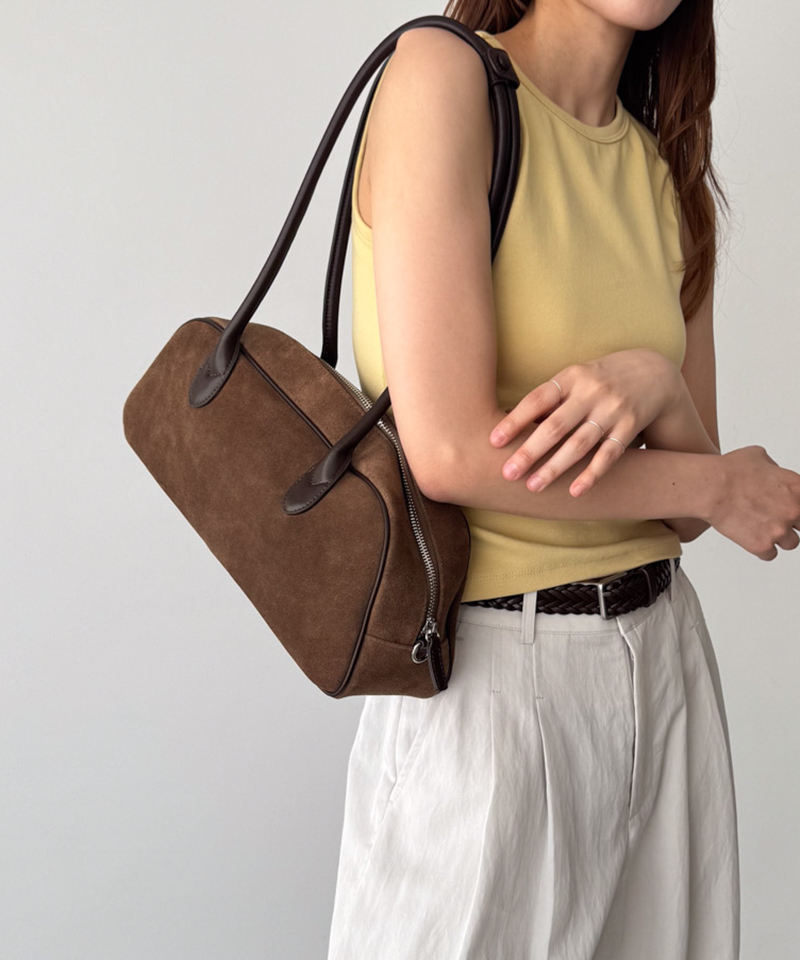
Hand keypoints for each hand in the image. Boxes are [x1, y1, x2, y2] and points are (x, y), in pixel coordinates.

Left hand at [490, 349, 681, 495]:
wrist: (654, 373)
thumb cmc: (599, 380)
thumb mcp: (575, 378)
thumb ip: (550, 400)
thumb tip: (510, 426)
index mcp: (571, 377)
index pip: (537, 400)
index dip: (515, 421)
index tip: (493, 442)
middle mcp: (591, 392)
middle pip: (555, 426)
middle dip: (529, 451)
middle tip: (507, 474)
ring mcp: (612, 410)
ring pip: (579, 444)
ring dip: (555, 468)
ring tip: (533, 487)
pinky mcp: (630, 427)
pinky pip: (609, 455)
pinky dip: (592, 474)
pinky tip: (575, 492)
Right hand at [705, 446, 799, 559]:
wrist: (711, 487)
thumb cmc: (730, 470)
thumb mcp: (759, 455)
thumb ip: (775, 469)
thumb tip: (773, 474)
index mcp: (798, 487)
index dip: (797, 507)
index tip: (789, 510)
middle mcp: (794, 510)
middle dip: (791, 522)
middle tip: (775, 517)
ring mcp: (779, 530)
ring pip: (791, 543)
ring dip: (778, 537)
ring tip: (762, 528)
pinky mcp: (762, 545)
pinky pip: (770, 554)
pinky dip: (762, 548)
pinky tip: (751, 537)